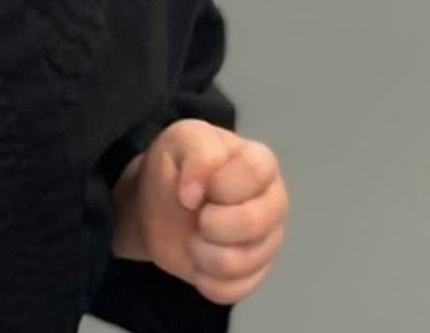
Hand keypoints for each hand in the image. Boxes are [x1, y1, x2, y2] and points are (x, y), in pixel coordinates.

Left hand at [119, 119, 288, 304]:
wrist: (156, 203)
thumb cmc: (176, 165)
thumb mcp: (180, 140)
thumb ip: (196, 152)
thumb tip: (196, 194)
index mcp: (260, 162)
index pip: (256, 171)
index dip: (221, 182)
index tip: (195, 187)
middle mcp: (273, 203)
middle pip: (254, 222)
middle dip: (212, 222)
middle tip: (195, 216)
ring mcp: (268, 241)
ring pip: (246, 261)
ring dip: (205, 253)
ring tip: (192, 238)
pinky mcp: (254, 274)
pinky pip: (236, 289)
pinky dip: (207, 279)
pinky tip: (197, 263)